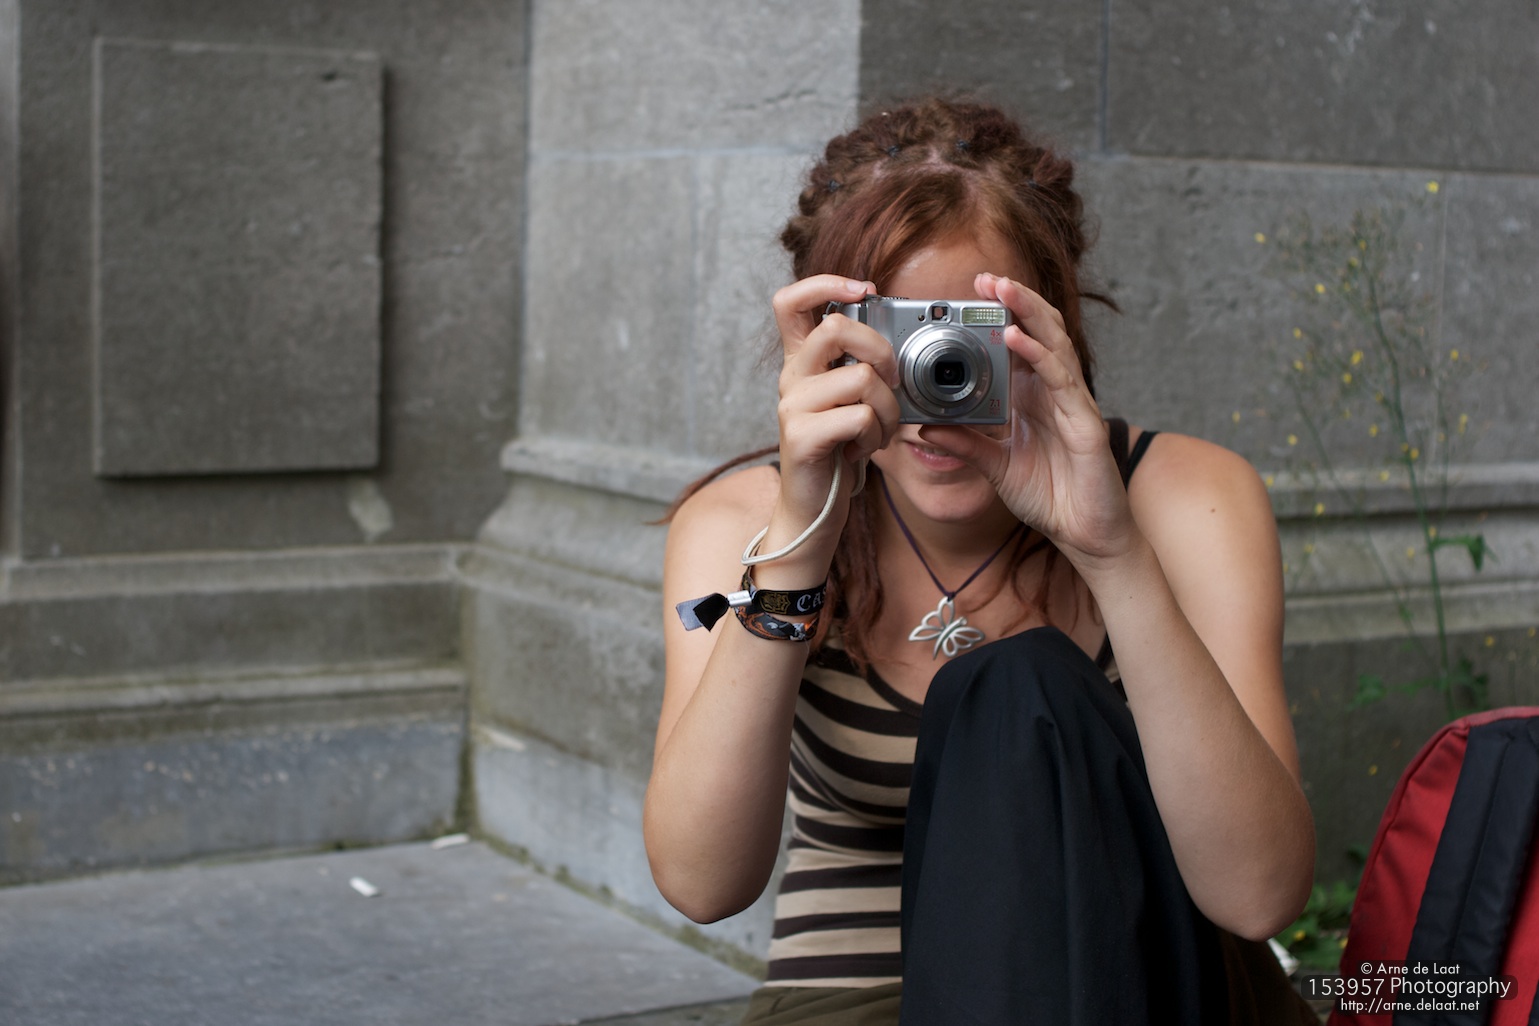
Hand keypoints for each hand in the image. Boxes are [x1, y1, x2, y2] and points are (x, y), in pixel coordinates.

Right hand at [757, 275, 902, 572]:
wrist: (813, 512)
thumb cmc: (838, 454)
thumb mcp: (848, 402)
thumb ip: (859, 367)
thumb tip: (896, 339)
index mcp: (800, 363)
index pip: (791, 301)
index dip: (826, 283)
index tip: (865, 289)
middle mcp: (790, 378)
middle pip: (836, 328)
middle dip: (880, 350)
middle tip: (892, 380)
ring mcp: (792, 406)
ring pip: (860, 378)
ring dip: (888, 408)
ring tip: (879, 431)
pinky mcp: (802, 436)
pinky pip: (859, 416)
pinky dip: (876, 435)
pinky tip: (863, 451)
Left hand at [916, 274, 1136, 564]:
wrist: (1085, 535)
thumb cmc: (1050, 496)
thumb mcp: (995, 467)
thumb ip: (964, 444)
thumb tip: (922, 429)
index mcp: (1034, 398)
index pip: (1019, 344)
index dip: (1000, 317)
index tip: (970, 297)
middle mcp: (1055, 392)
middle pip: (1039, 332)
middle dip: (1014, 301)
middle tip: (984, 278)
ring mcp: (1073, 403)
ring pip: (1054, 344)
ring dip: (1028, 313)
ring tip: (1001, 289)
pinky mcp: (1086, 422)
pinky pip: (1061, 380)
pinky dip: (1038, 356)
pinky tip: (1016, 339)